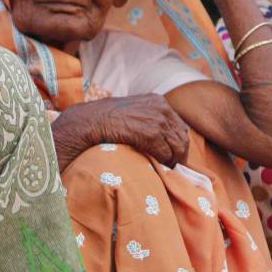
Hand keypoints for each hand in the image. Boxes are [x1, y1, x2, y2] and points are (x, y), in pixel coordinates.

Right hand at [52, 94, 188, 167]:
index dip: (178, 143)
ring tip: (166, 170)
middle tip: (173, 167)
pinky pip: (166, 153)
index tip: (174, 155)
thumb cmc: (105, 118)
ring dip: (173, 161)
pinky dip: (163, 162)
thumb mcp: (131, 111)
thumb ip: (147, 118)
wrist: (90, 121)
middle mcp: (161, 108)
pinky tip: (157, 166)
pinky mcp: (151, 133)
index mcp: (158, 101)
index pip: (179, 125)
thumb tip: (162, 136)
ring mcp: (157, 120)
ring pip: (177, 147)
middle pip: (182, 137)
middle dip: (179, 154)